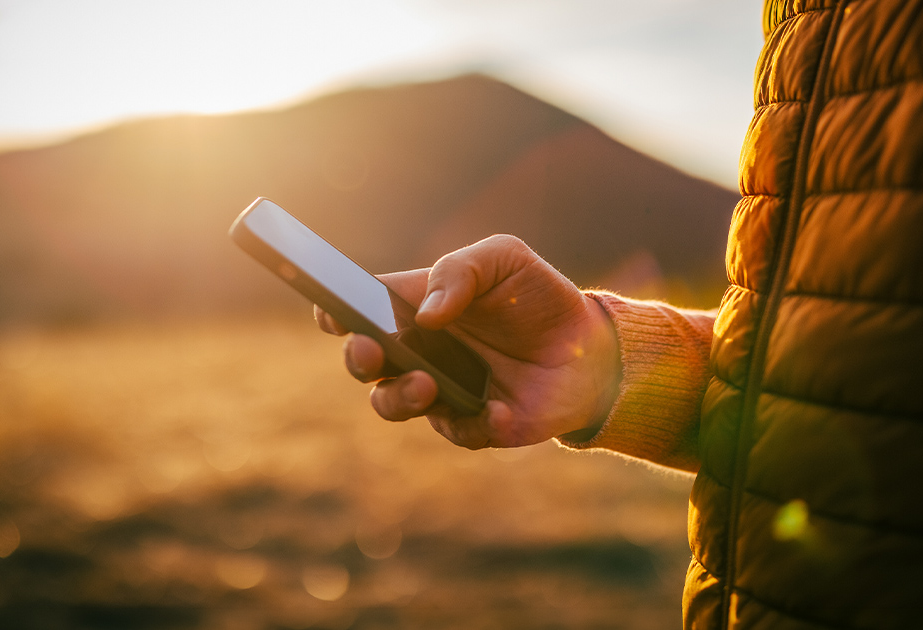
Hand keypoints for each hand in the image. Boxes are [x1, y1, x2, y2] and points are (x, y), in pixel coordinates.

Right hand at [314, 235, 620, 448]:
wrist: (591, 346)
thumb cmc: (537, 297)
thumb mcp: (505, 260)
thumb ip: (461, 270)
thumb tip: (426, 315)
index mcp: (414, 306)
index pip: (359, 308)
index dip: (335, 311)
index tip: (331, 313)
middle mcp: (417, 351)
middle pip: (363, 362)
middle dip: (358, 358)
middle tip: (372, 352)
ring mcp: (439, 390)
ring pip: (391, 404)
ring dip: (399, 397)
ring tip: (427, 384)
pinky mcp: (471, 424)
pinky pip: (457, 431)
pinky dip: (473, 423)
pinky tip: (498, 410)